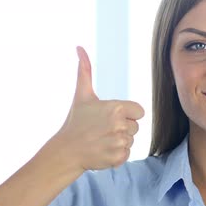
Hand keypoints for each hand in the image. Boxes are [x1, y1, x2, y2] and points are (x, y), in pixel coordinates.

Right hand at [52, 46, 143, 171]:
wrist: (66, 150)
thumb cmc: (76, 121)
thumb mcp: (82, 95)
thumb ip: (85, 71)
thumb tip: (79, 48)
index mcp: (116, 108)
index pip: (139, 111)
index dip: (128, 114)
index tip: (112, 117)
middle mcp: (119, 125)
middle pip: (135, 127)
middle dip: (122, 128)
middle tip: (103, 130)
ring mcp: (119, 142)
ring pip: (131, 140)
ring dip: (119, 141)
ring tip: (101, 140)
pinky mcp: (118, 157)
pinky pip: (127, 154)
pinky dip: (117, 154)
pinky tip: (103, 150)